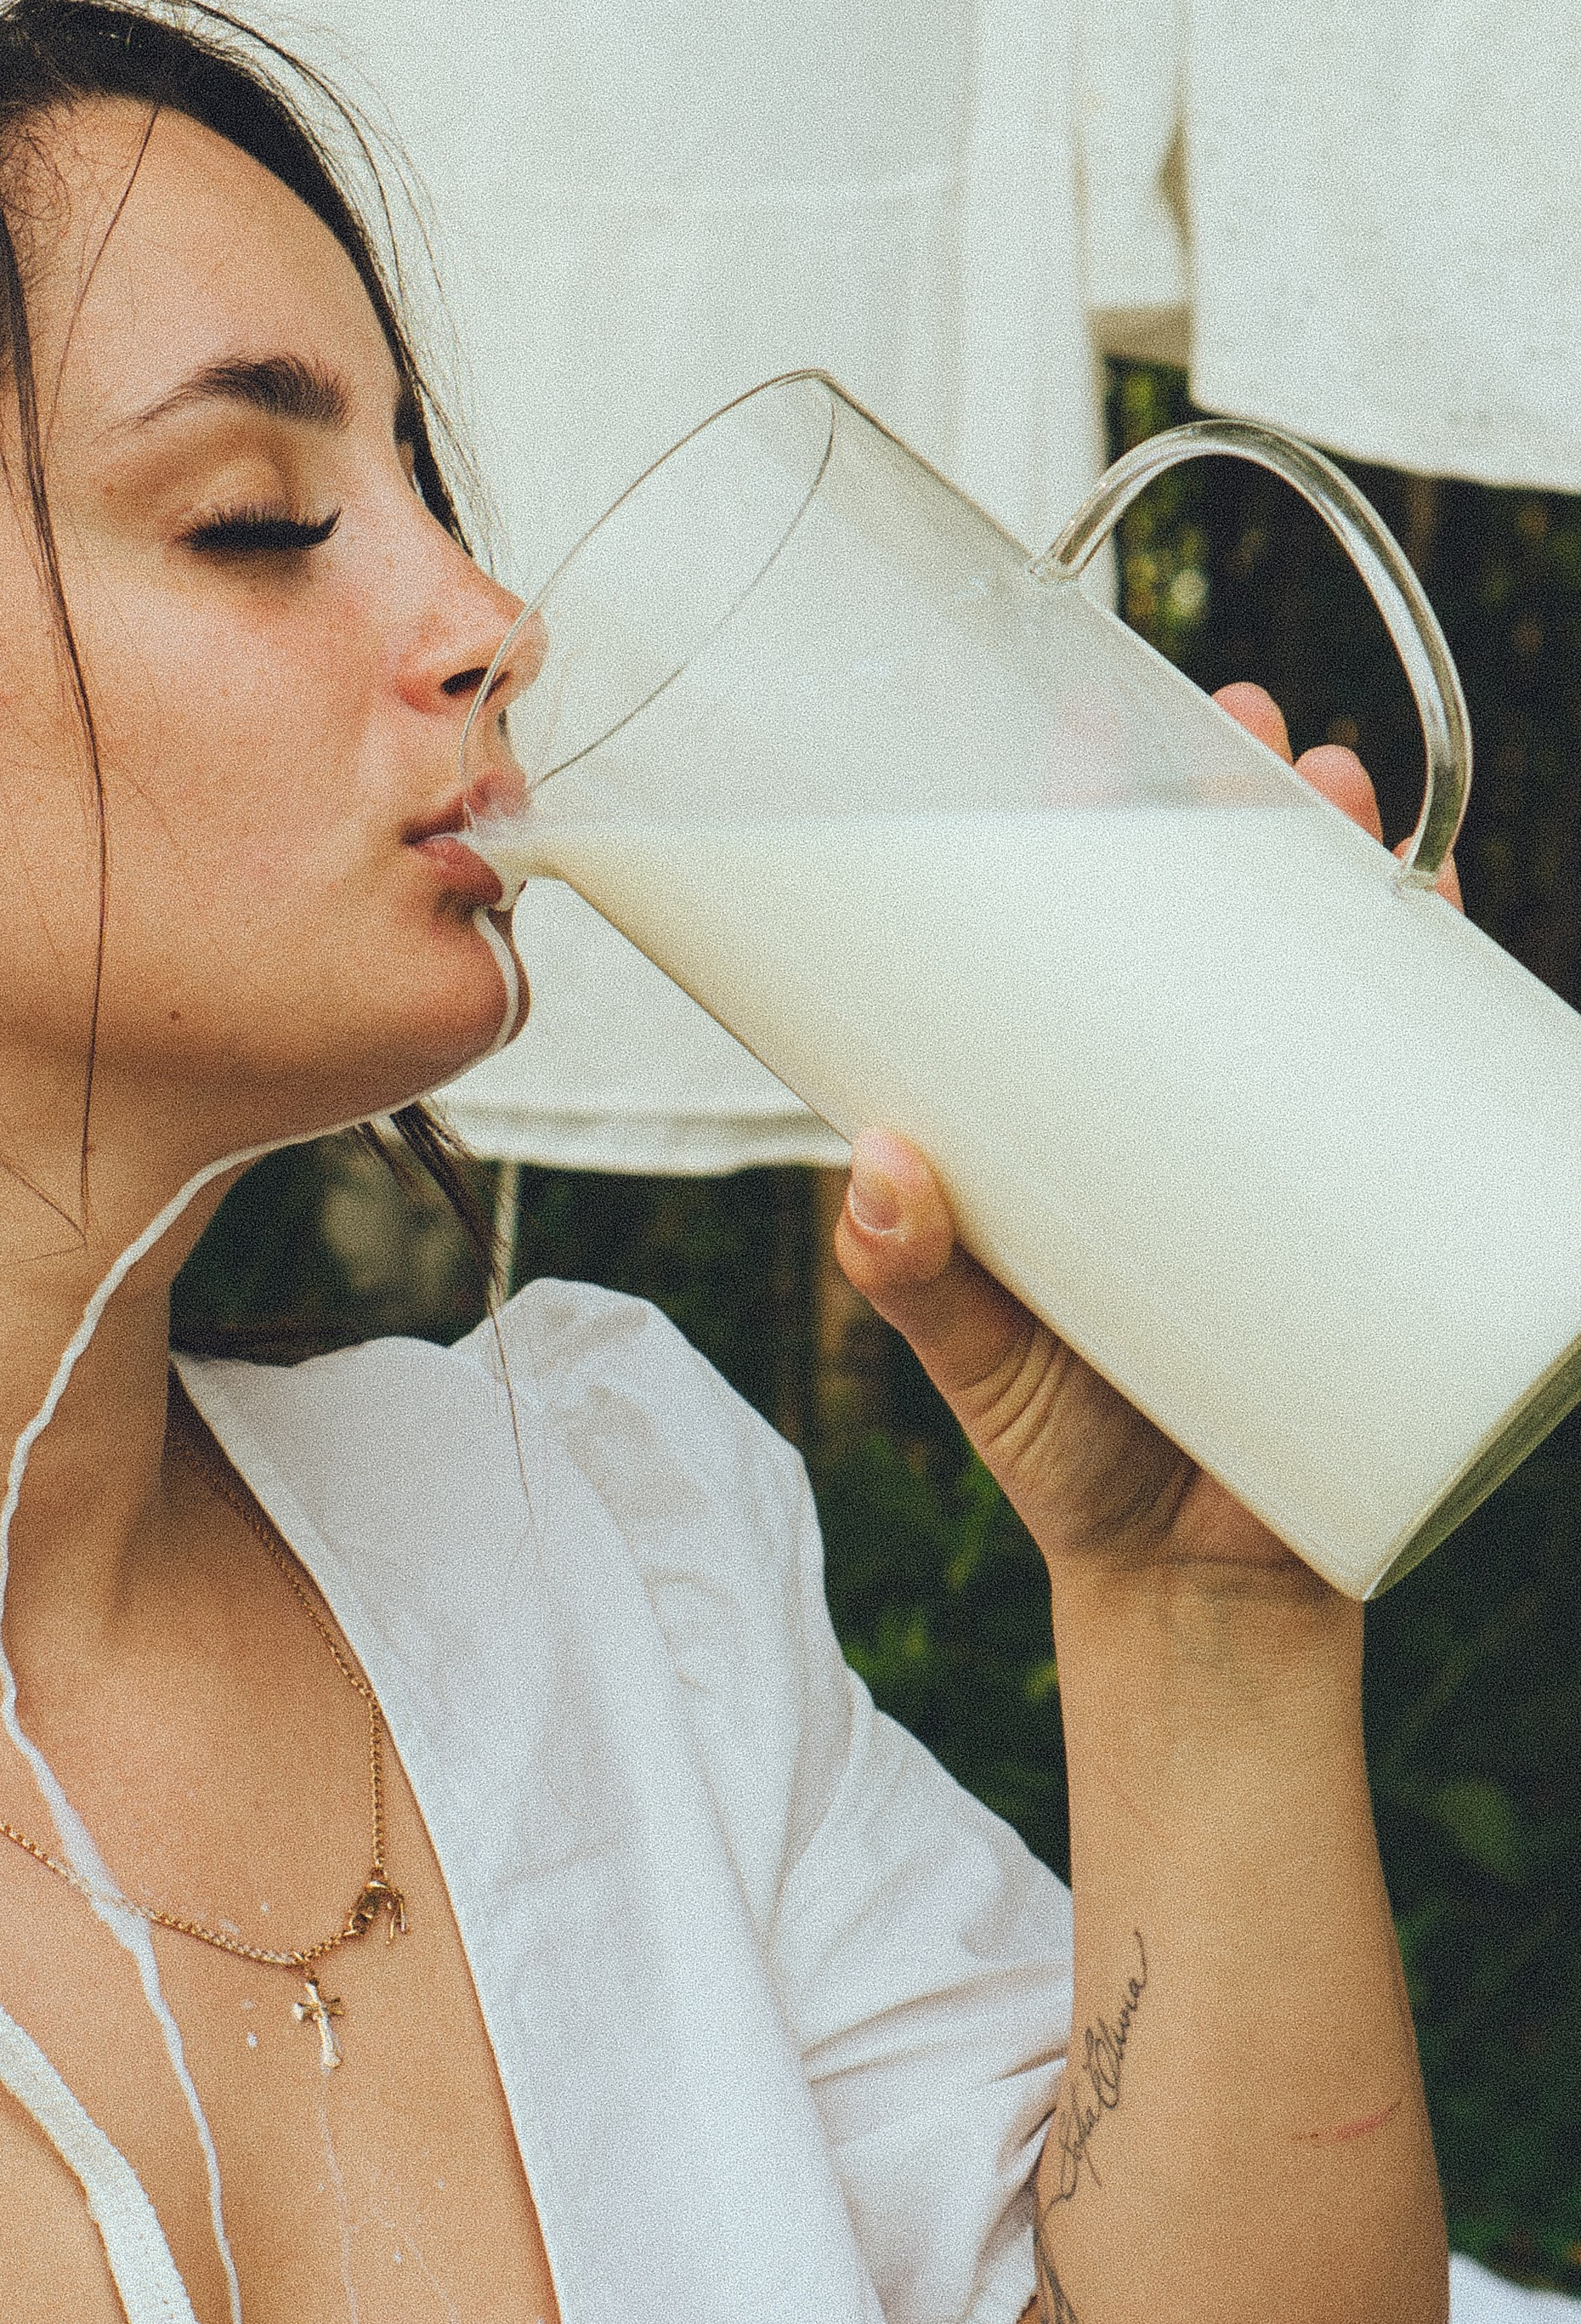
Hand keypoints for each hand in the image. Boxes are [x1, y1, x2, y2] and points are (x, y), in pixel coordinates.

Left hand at [831, 686, 1454, 1593]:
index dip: (1092, 824)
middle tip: (1240, 725)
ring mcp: (1293, 1151)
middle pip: (1217, 921)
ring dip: (1346, 865)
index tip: (1087, 731)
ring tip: (1338, 791)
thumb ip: (913, 1273)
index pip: (1080, 933)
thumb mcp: (972, 1351)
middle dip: (1237, 806)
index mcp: (1078, 1111)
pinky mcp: (1382, 1216)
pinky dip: (1445, 993)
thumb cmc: (1067, 1458)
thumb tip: (878, 1162)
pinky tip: (1444, 907)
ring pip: (1328, 973)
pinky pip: (1424, 1084)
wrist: (1200, 1597)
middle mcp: (1186, 1106)